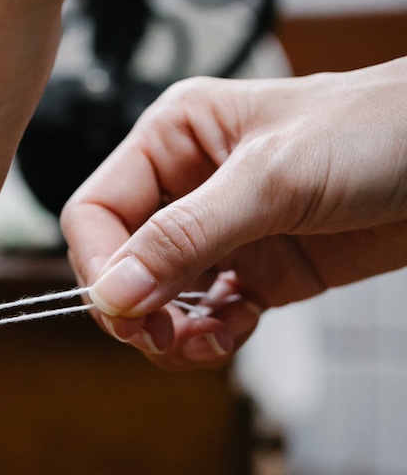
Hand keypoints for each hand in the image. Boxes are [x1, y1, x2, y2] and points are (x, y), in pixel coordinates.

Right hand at [61, 58, 406, 370]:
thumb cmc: (380, 131)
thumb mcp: (271, 179)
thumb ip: (185, 237)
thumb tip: (114, 293)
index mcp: (173, 138)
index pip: (96, 211)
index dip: (98, 264)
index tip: (122, 309)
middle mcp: (187, 186)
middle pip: (120, 263)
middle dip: (135, 308)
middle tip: (160, 339)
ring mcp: (223, 233)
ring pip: (159, 299)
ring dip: (172, 333)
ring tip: (205, 344)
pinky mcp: (258, 272)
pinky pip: (207, 316)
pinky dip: (211, 336)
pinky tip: (235, 331)